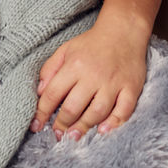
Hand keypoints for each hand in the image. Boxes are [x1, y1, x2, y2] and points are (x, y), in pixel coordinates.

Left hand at [29, 19, 146, 140]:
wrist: (123, 31)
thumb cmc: (92, 43)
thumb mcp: (65, 49)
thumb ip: (50, 69)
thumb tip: (40, 93)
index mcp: (74, 65)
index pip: (53, 93)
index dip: (42, 112)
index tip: (36, 125)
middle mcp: (93, 75)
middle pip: (73, 106)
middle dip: (62, 124)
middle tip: (58, 134)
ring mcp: (113, 83)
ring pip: (97, 112)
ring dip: (84, 127)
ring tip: (74, 136)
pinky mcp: (131, 87)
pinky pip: (124, 110)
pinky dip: (114, 122)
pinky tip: (104, 130)